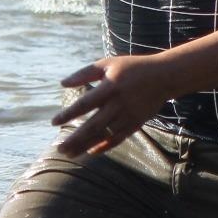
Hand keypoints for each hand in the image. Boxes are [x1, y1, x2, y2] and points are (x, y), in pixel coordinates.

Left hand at [52, 54, 170, 155]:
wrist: (164, 76)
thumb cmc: (132, 68)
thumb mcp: (108, 64)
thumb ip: (85, 73)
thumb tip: (62, 84)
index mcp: (110, 87)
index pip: (85, 104)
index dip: (68, 114)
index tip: (53, 122)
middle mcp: (119, 103)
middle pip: (93, 125)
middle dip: (75, 139)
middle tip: (59, 149)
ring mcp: (128, 115)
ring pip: (104, 135)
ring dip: (85, 146)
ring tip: (69, 154)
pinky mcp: (136, 123)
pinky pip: (118, 139)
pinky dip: (105, 146)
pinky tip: (91, 151)